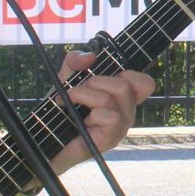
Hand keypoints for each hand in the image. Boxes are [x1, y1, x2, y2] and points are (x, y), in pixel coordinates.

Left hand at [50, 49, 156, 168]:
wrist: (48, 139)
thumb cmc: (62, 110)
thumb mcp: (67, 78)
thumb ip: (76, 61)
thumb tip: (90, 56)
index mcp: (122, 98)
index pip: (146, 83)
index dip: (130, 73)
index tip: (105, 76)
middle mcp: (127, 112)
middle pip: (128, 85)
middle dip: (97, 80)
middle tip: (78, 89)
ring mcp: (121, 127)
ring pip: (114, 98)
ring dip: (85, 95)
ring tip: (71, 101)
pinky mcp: (112, 139)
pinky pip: (111, 117)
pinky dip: (91, 113)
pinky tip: (82, 121)